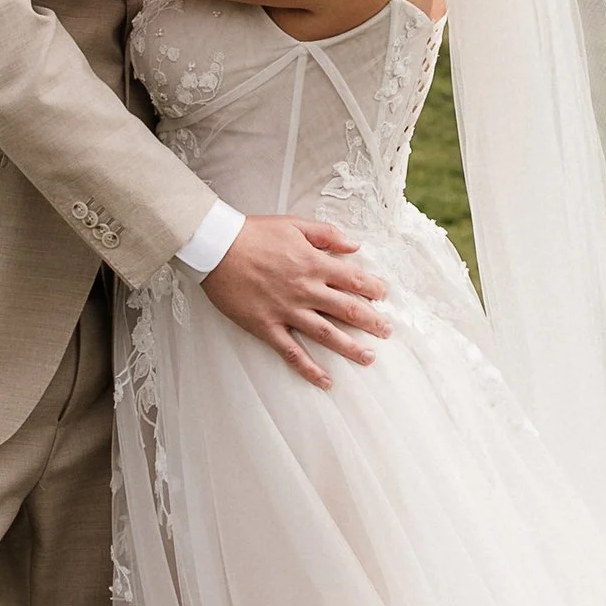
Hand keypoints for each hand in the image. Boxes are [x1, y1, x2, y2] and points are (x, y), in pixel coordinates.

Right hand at [202, 214, 388, 385]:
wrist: (217, 247)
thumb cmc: (254, 233)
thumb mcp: (294, 224)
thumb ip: (327, 234)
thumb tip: (355, 245)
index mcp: (314, 264)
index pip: (354, 280)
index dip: (373, 289)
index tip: (384, 297)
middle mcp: (305, 290)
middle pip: (347, 309)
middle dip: (372, 322)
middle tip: (388, 332)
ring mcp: (287, 311)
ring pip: (326, 334)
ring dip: (350, 347)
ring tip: (369, 358)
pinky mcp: (267, 326)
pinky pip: (291, 352)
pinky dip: (309, 369)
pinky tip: (325, 381)